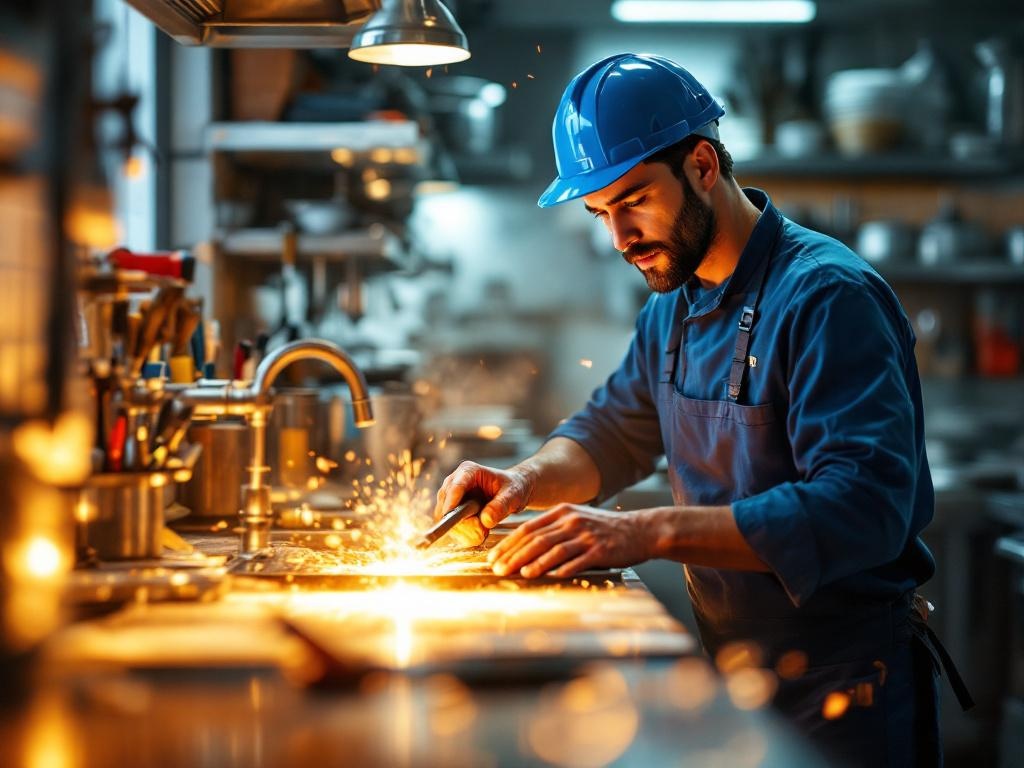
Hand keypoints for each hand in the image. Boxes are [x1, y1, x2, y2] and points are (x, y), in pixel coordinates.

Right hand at [434, 461, 535, 546]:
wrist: (511, 493)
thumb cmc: (512, 488)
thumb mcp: (513, 494)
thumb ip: (501, 505)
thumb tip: (486, 520)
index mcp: (468, 471)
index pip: (455, 486)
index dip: (453, 503)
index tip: (456, 519)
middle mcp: (454, 483)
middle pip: (448, 506)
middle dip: (464, 523)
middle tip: (483, 532)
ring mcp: (450, 498)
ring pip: (447, 520)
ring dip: (465, 531)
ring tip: (484, 532)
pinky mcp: (451, 513)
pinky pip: (451, 528)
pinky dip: (465, 535)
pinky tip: (479, 534)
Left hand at [486, 504, 649, 578]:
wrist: (642, 530)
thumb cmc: (605, 529)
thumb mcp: (577, 520)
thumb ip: (554, 529)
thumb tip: (526, 546)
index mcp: (563, 512)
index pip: (528, 528)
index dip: (508, 543)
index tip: (493, 557)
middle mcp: (572, 521)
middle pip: (536, 539)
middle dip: (514, 555)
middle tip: (497, 569)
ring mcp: (586, 535)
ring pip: (552, 549)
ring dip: (532, 562)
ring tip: (518, 573)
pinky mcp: (600, 550)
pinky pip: (575, 560)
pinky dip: (559, 568)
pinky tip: (546, 576)